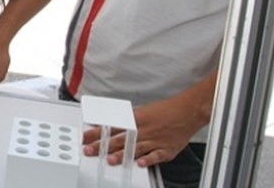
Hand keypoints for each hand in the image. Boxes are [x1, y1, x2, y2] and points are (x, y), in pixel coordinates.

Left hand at [82, 93, 205, 167]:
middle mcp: (144, 130)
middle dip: (103, 146)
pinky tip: (140, 164)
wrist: (187, 111)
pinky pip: (156, 156)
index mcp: (136, 119)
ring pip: (135, 148)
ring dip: (122, 155)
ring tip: (109, 160)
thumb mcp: (142, 111)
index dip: (97, 133)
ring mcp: (155, 140)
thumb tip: (109, 124)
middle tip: (89, 150)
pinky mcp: (166, 150)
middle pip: (120, 139)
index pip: (112, 127)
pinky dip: (148, 160)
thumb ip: (126, 120)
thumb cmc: (165, 111)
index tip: (85, 137)